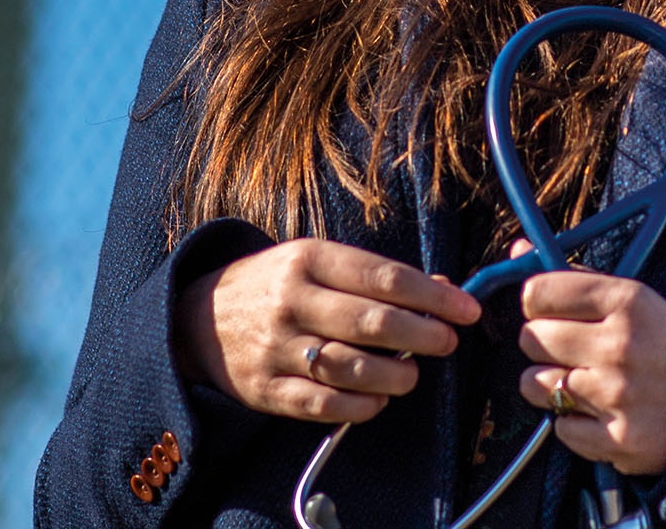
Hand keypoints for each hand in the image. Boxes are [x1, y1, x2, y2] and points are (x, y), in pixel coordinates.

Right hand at [174, 239, 479, 423]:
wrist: (199, 318)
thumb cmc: (275, 284)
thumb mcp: (316, 261)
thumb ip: (374, 275)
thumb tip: (442, 287)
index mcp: (308, 259)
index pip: (383, 276)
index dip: (432, 295)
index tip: (466, 309)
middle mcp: (291, 300)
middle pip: (371, 321)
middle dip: (422, 334)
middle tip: (448, 341)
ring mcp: (276, 347)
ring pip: (350, 367)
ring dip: (395, 375)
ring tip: (413, 374)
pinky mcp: (266, 389)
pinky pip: (323, 404)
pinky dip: (360, 405)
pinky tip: (379, 398)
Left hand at [512, 241, 665, 475]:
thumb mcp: (634, 297)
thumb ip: (574, 276)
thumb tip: (517, 251)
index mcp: (627, 300)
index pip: (537, 293)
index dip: (538, 304)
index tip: (552, 312)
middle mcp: (620, 345)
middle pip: (531, 338)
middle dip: (545, 344)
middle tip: (574, 350)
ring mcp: (619, 395)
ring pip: (535, 384)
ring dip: (551, 385)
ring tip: (585, 382)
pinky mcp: (619, 439)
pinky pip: (560, 428)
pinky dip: (574, 424)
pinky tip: (602, 413)